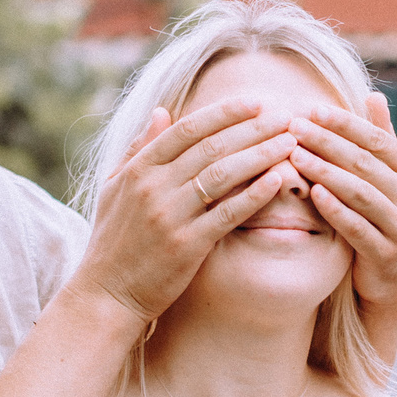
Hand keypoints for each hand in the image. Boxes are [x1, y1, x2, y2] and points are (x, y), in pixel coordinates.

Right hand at [81, 100, 302, 326]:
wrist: (106, 294)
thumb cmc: (113, 241)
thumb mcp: (115, 188)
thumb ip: (139, 148)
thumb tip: (161, 110)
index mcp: (139, 169)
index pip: (187, 129)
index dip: (224, 113)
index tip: (255, 102)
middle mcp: (153, 187)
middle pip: (211, 146)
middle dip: (253, 128)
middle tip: (286, 117)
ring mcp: (170, 216)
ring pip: (223, 174)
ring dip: (261, 155)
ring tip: (290, 143)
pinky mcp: (187, 246)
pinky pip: (227, 214)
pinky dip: (254, 195)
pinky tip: (277, 180)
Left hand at [288, 92, 396, 316]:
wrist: (396, 277)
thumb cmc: (384, 217)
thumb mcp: (387, 178)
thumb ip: (381, 140)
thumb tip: (373, 95)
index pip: (375, 139)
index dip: (343, 123)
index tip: (310, 109)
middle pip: (364, 163)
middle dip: (326, 142)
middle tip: (293, 128)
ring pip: (360, 193)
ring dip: (325, 172)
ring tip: (295, 156)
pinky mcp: (387, 255)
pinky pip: (357, 228)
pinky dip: (335, 210)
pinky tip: (312, 193)